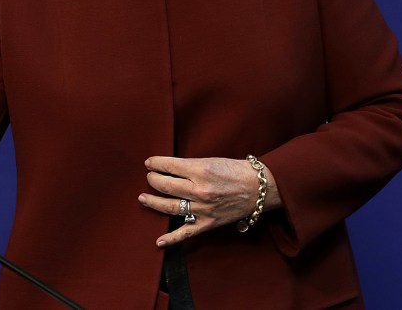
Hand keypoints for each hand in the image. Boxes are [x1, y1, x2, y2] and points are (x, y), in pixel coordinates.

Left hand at [138, 156, 273, 246]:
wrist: (259, 188)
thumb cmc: (236, 170)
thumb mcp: (212, 160)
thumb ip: (190, 165)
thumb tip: (168, 168)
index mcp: (201, 170)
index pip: (170, 166)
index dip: (155, 163)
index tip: (149, 163)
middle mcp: (200, 190)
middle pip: (166, 186)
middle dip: (153, 180)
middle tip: (148, 177)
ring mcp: (203, 209)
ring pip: (170, 207)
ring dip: (153, 202)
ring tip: (143, 198)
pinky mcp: (208, 223)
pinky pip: (186, 232)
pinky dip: (171, 239)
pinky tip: (159, 241)